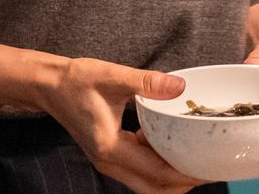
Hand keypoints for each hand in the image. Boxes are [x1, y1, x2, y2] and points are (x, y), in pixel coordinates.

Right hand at [35, 57, 207, 193]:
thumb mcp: (112, 76)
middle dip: (183, 182)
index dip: (187, 173)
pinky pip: (140, 173)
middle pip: (155, 190)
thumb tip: (180, 86)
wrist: (48, 86)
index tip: (209, 166)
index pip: (157, 173)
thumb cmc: (76, 81)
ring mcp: (108, 163)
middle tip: (207, 166)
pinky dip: (159, 167)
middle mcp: (109, 163)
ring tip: (194, 157)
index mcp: (111, 148)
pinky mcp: (109, 157)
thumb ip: (147, 82)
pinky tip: (171, 144)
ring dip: (171, 177)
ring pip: (148, 185)